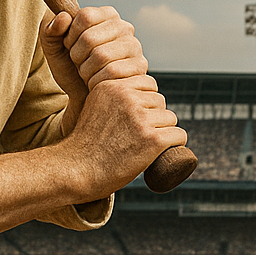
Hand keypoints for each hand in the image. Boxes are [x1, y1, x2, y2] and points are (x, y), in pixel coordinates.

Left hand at [42, 6, 146, 91]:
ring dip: (86, 70)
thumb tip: (63, 17)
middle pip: (90, 38)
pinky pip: (112, 73)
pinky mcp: (140, 67)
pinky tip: (97, 83)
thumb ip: (50, 30)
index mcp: (107, 15)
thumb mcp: (54, 49)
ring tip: (87, 73)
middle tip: (78, 63)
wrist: (85, 97)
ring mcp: (135, 47)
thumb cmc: (71, 69)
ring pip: (101, 56)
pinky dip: (97, 82)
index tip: (70, 45)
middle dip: (76, 56)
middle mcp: (124, 27)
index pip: (84, 16)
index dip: (70, 35)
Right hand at [62, 73, 184, 199]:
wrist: (75, 171)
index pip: (148, 83)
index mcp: (112, 85)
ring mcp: (141, 118)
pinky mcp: (153, 139)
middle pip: (160, 102)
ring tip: (145, 146)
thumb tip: (138, 95)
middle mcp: (127, 97)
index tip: (139, 118)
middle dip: (155, 117)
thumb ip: (113, 97)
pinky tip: (164, 152)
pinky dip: (175, 145)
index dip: (147, 102)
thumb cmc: (85, 145)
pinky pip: (179, 136)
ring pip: (170, 119)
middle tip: (139, 137)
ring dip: (164, 132)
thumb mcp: (94, 107)